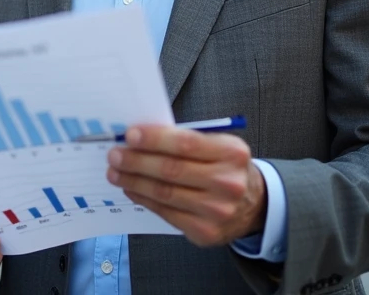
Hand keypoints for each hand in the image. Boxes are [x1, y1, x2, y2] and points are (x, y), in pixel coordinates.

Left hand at [107, 125, 265, 246]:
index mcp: (232, 153)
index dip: (154, 139)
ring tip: (115, 172)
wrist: (253, 205)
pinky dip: (144, 199)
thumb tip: (139, 138)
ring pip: (165, 193)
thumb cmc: (225, 168)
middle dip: (137, 161)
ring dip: (134, 181)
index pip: (186, 143)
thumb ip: (185, 141)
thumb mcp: (217, 147)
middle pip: (172, 170)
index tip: (130, 135)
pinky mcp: (205, 232)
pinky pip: (166, 213)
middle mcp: (228, 183)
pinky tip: (131, 189)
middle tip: (115, 155)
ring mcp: (217, 211)